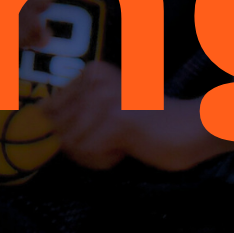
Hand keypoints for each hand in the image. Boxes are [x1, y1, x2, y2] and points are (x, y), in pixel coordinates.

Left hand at [45, 63, 224, 171]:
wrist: (193, 126)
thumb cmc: (151, 120)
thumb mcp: (108, 107)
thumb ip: (77, 110)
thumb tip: (40, 120)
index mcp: (91, 72)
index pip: (50, 110)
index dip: (68, 131)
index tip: (98, 131)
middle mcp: (93, 81)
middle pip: (59, 129)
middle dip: (81, 144)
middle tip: (111, 141)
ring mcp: (103, 100)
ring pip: (72, 144)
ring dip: (94, 154)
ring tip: (120, 144)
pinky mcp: (116, 122)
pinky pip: (88, 153)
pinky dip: (103, 160)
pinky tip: (125, 149)